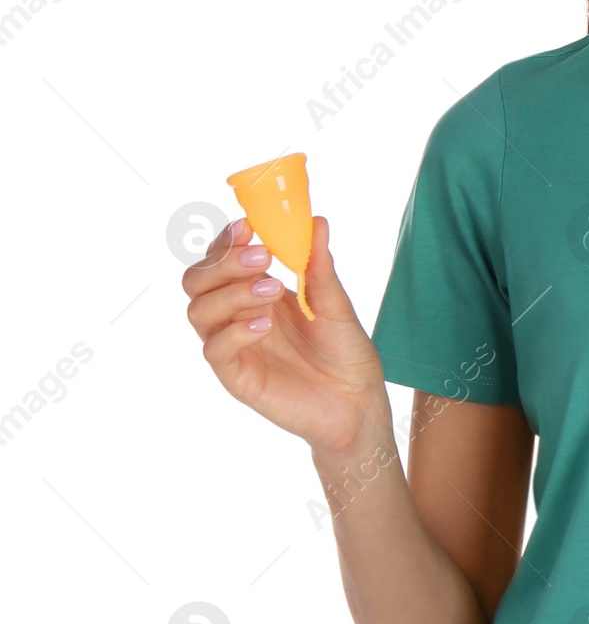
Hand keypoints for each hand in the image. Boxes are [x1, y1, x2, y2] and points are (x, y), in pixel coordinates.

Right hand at [182, 215, 391, 455]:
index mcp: (259, 290)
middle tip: (261, 257)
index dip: (226, 240)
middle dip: (222, 262)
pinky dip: (234, 331)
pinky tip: (263, 325)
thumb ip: (319, 265)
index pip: (221, 258)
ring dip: (231, 292)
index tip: (247, 225)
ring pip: (199, 311)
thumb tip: (316, 221)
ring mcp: (235, 345)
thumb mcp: (336, 303)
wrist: (357, 402)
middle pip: (197, 280)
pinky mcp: (236, 376)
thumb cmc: (345, 351)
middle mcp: (238, 314)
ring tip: (272, 290)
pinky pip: (215, 349)